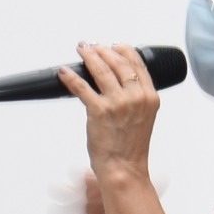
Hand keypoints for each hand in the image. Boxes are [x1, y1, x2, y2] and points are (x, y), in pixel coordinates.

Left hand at [59, 42, 161, 179]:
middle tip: (92, 46)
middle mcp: (136, 97)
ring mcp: (118, 103)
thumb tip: (118, 81)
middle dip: (102, 50)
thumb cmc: (130, 148)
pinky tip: (64, 72)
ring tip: (81, 50)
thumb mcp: (143, 118)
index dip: (122, 50)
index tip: (113, 45)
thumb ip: (136, 98)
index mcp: (149, 97)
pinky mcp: (99, 111)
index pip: (136, 63)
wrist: (124, 168)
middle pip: (117, 62)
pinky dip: (70, 77)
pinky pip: (81, 86)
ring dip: (88, 56)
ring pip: (100, 69)